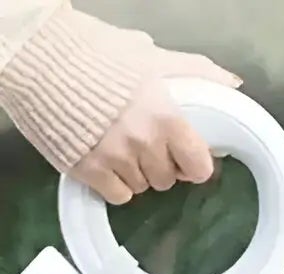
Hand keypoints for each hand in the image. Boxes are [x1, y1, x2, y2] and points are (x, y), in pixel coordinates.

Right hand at [68, 25, 240, 205]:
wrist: (36, 56)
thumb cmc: (95, 53)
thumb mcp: (148, 56)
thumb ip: (193, 71)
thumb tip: (232, 84)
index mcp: (164, 116)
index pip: (199, 167)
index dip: (194, 164)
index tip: (186, 157)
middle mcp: (143, 142)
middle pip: (168, 179)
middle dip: (161, 163)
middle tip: (145, 142)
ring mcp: (115, 159)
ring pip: (143, 187)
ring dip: (137, 172)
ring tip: (120, 145)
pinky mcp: (88, 170)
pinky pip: (118, 196)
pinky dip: (115, 184)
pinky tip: (106, 161)